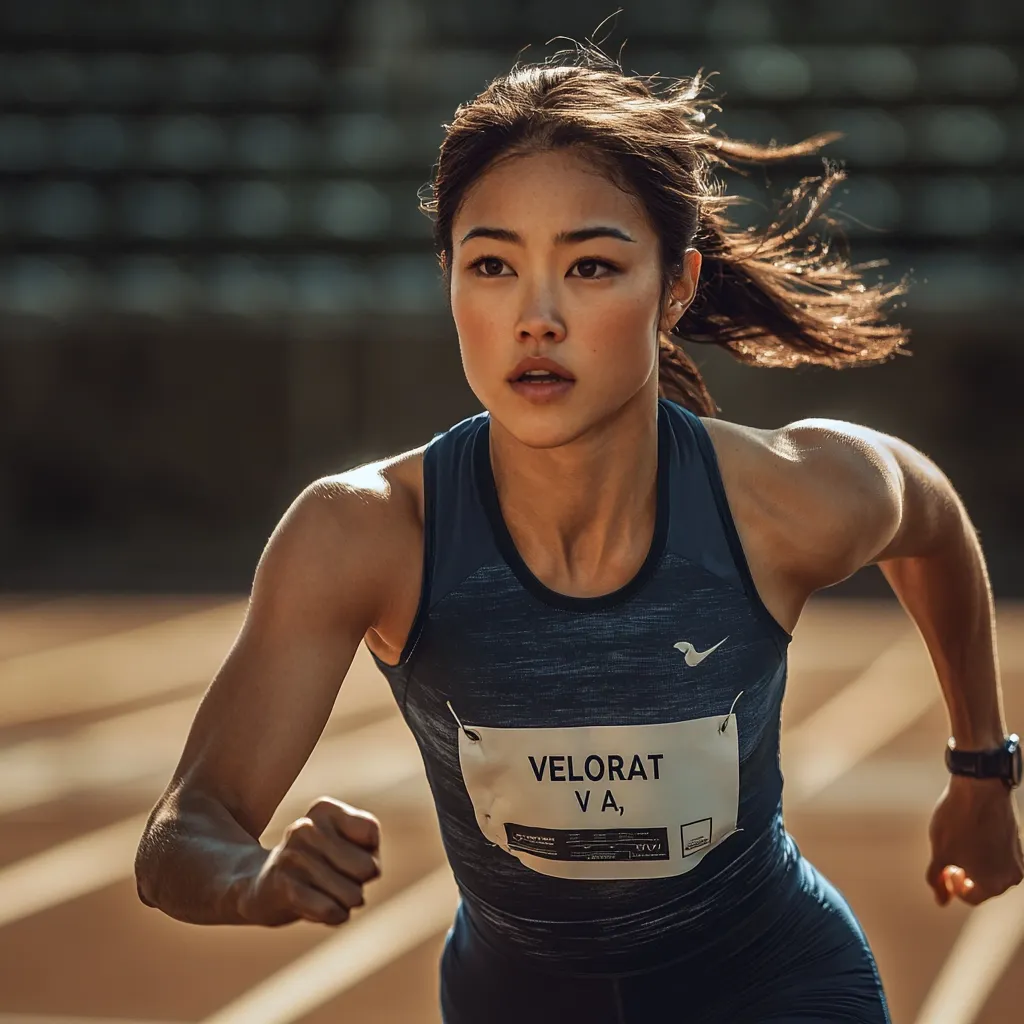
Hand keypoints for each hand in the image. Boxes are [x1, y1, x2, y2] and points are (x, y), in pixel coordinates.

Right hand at [241, 797, 381, 925]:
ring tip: (326, 894)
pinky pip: (330, 910)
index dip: (370, 852)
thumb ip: (369, 852)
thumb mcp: (347, 846)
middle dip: (360, 882)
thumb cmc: (320, 867)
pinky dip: (336, 916)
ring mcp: (293, 857)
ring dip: (347, 903)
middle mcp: (306, 827)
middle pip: (367, 867)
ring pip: (352, 894)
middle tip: (337, 880)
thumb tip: (370, 869)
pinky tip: (323, 911)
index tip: (348, 855)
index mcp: (324, 810)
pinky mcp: (284, 887)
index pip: (370, 832)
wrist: (263, 890)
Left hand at [926, 775, 1023, 905]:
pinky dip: (983, 850)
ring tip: (958, 842)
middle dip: (963, 873)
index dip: (950, 884)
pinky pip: (998, 855)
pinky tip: (970, 832)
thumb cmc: (958, 821)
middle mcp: (1012, 876)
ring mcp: (1018, 859)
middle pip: (982, 885)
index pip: (969, 897)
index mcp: (994, 884)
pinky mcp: (1018, 842)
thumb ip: (937, 880)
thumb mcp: (940, 853)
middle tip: (949, 855)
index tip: (942, 866)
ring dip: (973, 862)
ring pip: (990, 869)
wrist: (980, 787)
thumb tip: (940, 901)